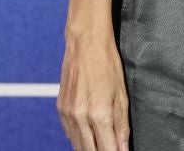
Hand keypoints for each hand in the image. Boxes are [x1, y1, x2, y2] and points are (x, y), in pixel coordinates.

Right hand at [58, 26, 129, 150]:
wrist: (85, 44)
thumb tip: (123, 148)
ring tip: (102, 146)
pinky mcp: (61, 109)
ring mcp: (68, 114)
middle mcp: (80, 117)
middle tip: (112, 150)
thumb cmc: (108, 65)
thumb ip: (121, 125)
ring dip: (89, 149)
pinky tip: (88, 139)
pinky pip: (69, 133)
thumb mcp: (122, 95)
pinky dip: (78, 139)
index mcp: (98, 113)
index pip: (107, 149)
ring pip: (77, 145)